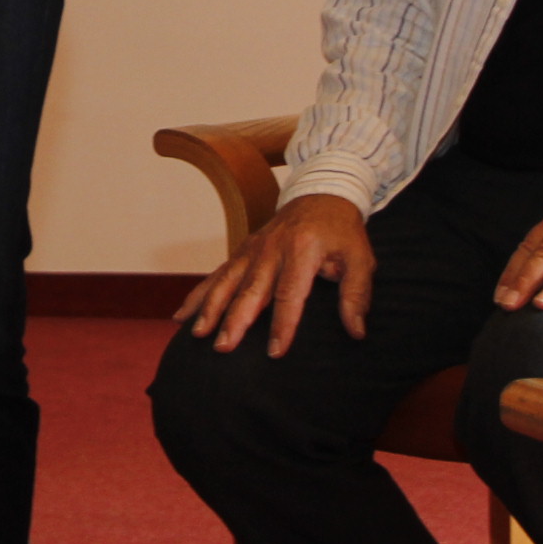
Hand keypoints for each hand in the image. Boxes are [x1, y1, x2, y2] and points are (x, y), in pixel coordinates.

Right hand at [173, 194, 372, 357]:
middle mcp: (272, 249)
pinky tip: (182, 316)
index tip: (276, 351)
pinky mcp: (243, 250)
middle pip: (251, 289)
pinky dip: (199, 294)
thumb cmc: (342, 231)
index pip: (290, 293)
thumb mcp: (360, 259)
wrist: (321, 193)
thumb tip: (356, 330)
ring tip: (199, 334)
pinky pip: (218, 274)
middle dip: (236, 319)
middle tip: (224, 347)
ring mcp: (253, 249)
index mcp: (302, 251)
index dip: (283, 323)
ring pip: (227, 281)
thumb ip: (357, 294)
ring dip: (211, 308)